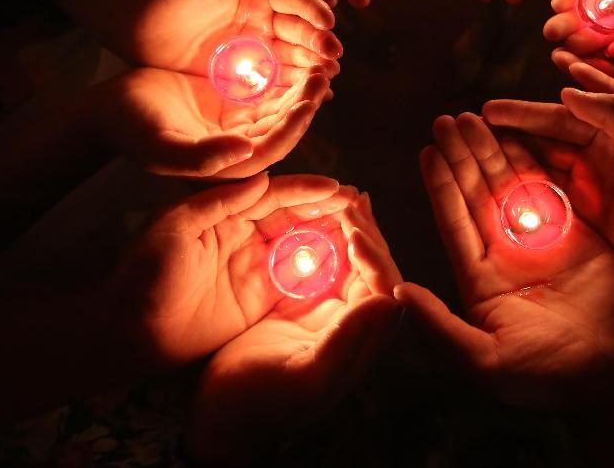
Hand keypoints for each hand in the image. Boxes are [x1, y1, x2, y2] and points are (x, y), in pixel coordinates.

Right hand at [92, 65, 329, 177]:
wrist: (108, 109)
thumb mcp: (162, 147)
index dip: (296, 122)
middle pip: (284, 125)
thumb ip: (203, 157)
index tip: (312, 95)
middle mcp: (240, 147)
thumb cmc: (130, 130)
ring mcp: (237, 124)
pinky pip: (265, 89)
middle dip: (306, 100)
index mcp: (229, 164)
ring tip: (317, 60)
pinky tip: (294, 52)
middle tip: (325, 70)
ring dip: (299, 86)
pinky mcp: (231, 102)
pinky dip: (282, 73)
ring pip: (279, 105)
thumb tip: (246, 152)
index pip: (275, 146)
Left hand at [116, 173, 344, 362]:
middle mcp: (246, 236)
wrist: (125, 331)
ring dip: (330, 239)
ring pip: (300, 247)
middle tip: (360, 208)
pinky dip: (321, 274)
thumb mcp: (177, 226)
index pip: (274, 195)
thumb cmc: (143, 272)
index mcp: (226, 212)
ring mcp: (254, 268)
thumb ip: (219, 202)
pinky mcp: (259, 300)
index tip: (337, 189)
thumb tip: (263, 176)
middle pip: (295, 218)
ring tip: (362, 234)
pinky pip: (296, 283)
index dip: (306, 191)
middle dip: (327, 212)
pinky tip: (345, 269)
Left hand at [121, 0, 341, 75]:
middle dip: (319, 44)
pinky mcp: (242, 74)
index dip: (313, 10)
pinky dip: (291, 90)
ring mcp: (254, 48)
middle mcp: (262, 20)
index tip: (328, 23)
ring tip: (325, 79)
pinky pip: (272, 83)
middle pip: (300, 32)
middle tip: (333, 57)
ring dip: (311, 68)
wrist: (132, 22)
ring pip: (291, 59)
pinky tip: (305, 98)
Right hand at [188, 188, 400, 464]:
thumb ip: (347, 343)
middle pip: (375, 268)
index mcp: (364, 342)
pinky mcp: (310, 304)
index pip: (386, 289)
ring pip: (353, 260)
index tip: (354, 228)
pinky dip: (327, 235)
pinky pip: (327, 262)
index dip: (375, 256)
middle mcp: (357, 324)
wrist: (222, 417)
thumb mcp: (305, 378)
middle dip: (366, 232)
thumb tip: (391, 302)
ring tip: (343, 196)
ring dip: (351, 228)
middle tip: (352, 198)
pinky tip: (319, 212)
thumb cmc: (260, 402)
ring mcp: (335, 312)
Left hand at [395, 112, 613, 407]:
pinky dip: (534, 160)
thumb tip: (397, 290)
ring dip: (492, 151)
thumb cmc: (546, 378)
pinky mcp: (575, 233)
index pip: (453, 219)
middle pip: (477, 193)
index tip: (426, 149)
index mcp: (479, 277)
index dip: (440, 183)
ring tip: (475, 116)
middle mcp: (505, 252)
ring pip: (510, 184)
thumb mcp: (483, 360)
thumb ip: (439, 326)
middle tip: (447, 119)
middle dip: (461, 155)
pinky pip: (551, 188)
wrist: (613, 377)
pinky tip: (518, 132)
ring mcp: (541, 240)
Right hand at [483, 90, 613, 298]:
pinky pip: (548, 202)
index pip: (560, 115)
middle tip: (464, 132)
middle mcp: (598, 155)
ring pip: (540, 169)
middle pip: (542, 140)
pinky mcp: (587, 221)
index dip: (523, 113)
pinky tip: (493, 194)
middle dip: (506, 135)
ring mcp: (591, 189)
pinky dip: (522, 196)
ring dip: (508, 163)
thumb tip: (567, 88)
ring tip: (469, 160)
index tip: (486, 110)